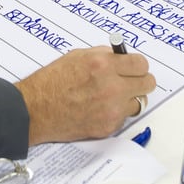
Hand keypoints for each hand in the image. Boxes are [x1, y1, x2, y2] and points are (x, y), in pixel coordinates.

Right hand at [15, 46, 154, 144]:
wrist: (35, 109)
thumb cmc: (52, 82)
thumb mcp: (78, 56)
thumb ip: (104, 56)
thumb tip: (123, 58)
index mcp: (104, 64)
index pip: (141, 64)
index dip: (138, 66)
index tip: (134, 67)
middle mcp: (111, 87)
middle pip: (147, 84)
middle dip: (139, 81)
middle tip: (129, 81)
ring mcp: (111, 109)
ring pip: (139, 103)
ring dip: (129, 99)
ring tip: (112, 97)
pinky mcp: (108, 126)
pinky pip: (124, 118)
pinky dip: (116, 113)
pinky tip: (100, 108)